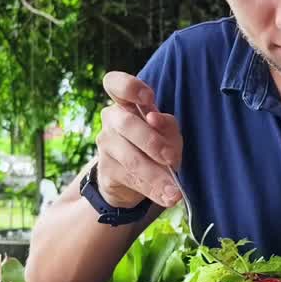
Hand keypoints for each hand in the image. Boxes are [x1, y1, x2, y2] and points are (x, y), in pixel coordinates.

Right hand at [94, 71, 183, 208]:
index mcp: (126, 102)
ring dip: (156, 176)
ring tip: (174, 191)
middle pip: (126, 124)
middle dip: (152, 142)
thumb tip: (154, 119)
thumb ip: (165, 125)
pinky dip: (152, 190)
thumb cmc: (153, 145)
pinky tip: (167, 197)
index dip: (129, 87)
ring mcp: (106, 145)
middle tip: (171, 159)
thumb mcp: (167, 132)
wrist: (133, 178)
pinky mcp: (107, 170)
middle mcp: (112, 119)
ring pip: (131, 158)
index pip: (115, 84)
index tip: (149, 99)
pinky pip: (131, 179)